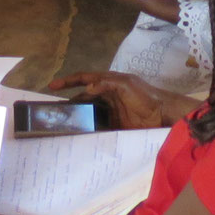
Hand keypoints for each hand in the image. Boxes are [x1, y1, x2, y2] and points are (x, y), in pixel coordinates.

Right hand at [48, 70, 176, 129]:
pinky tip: (79, 135)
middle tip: (55, 112)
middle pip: (83, 98)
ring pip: (88, 113)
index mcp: (108, 82)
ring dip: (78, 117)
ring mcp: (110, 111)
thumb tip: (87, 89)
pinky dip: (88, 130)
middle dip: (70, 102)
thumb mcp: (127, 85)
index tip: (52, 86)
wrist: (162, 116)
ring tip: (63, 124)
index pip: (84, 79)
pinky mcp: (114, 126)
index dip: (68, 81)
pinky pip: (97, 127)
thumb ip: (107, 84)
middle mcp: (106, 96)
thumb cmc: (145, 97)